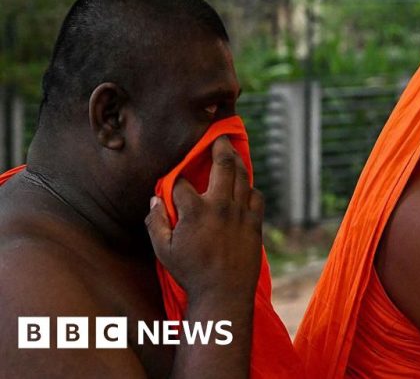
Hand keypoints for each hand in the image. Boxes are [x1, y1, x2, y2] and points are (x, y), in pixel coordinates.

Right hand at [145, 136, 263, 301]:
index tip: (174, 177)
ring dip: (238, 162)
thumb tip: (155, 200)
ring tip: (232, 153)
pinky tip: (245, 186)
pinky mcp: (255, 223)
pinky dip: (250, 188)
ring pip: (243, 177)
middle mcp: (220, 206)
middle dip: (220, 146)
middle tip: (220, 136)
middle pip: (222, 165)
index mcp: (195, 211)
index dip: (176, 177)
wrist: (224, 293)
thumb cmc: (190, 272)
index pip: (182, 182)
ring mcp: (241, 213)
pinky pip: (256, 197)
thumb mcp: (163, 250)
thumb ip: (156, 222)